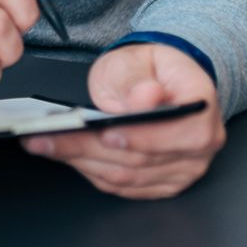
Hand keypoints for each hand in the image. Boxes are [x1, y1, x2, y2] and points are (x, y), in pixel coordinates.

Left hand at [20, 42, 224, 198]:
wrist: (153, 82)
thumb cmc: (146, 70)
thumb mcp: (134, 60)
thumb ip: (135, 79)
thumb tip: (146, 97)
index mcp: (201, 106)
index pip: (182, 133)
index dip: (142, 138)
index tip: (105, 134)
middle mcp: (201, 143)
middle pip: (144, 159)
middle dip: (90, 148)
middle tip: (48, 137)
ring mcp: (184, 168)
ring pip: (129, 176)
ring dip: (83, 162)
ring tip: (44, 144)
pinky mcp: (164, 183)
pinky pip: (125, 187)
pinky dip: (92, 172)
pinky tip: (65, 155)